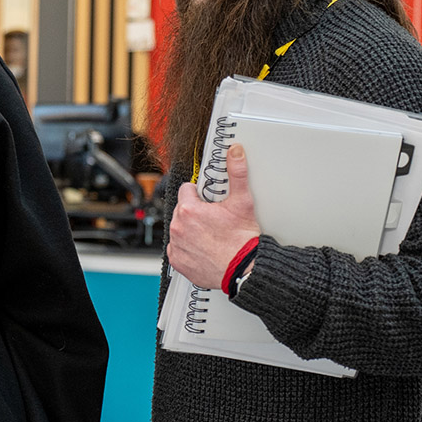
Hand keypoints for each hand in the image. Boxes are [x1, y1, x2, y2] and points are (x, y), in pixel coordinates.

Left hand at [166, 143, 260, 288]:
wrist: (244, 270)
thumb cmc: (242, 240)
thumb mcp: (242, 201)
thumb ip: (237, 173)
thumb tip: (234, 152)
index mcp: (188, 210)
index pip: (186, 190)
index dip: (199, 193)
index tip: (208, 200)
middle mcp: (178, 227)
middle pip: (182, 210)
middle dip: (195, 212)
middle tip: (213, 219)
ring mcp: (176, 245)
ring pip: (179, 229)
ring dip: (190, 229)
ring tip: (210, 235)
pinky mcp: (177, 261)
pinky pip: (178, 248)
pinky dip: (188, 247)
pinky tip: (203, 248)